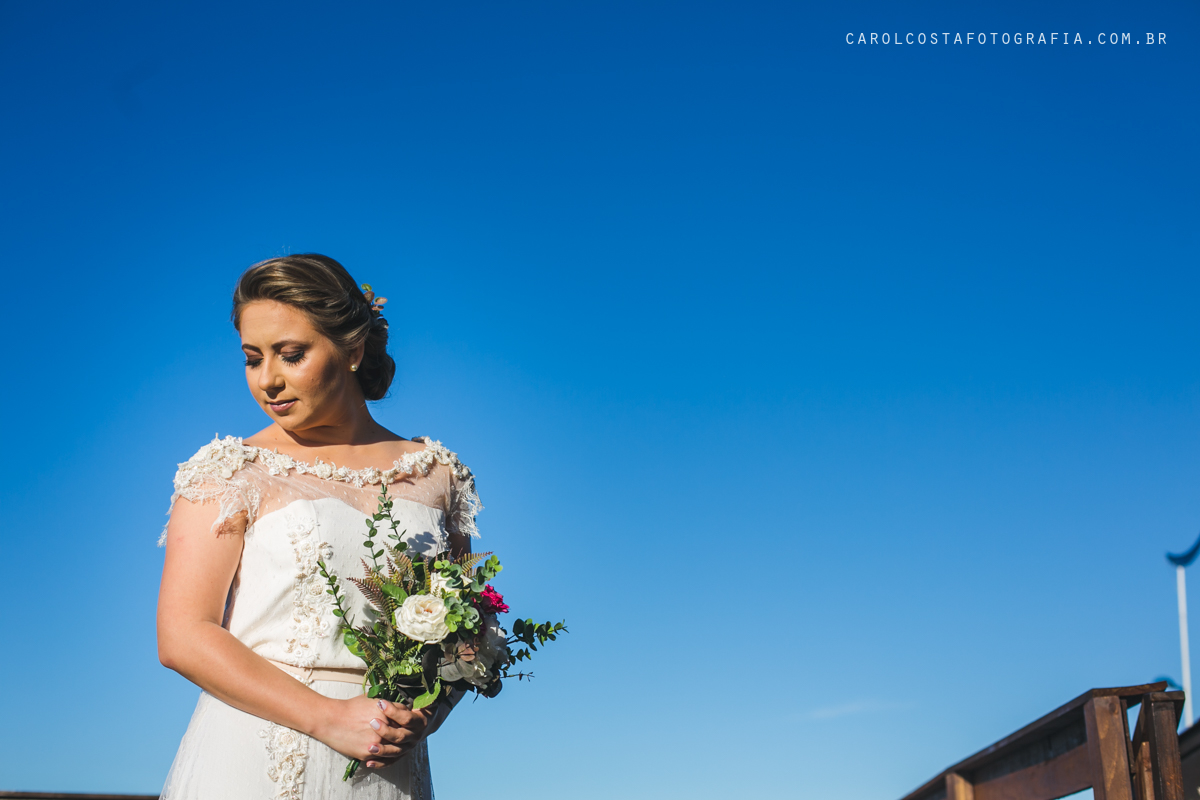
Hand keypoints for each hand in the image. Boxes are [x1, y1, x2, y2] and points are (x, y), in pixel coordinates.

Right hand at [313, 694, 434, 768]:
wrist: (331, 720)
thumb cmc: (350, 707)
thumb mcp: (371, 698)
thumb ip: (386, 703)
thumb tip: (398, 705)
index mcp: (386, 711)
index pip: (405, 716)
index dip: (405, 717)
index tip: (404, 717)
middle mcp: (384, 727)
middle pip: (403, 732)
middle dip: (405, 731)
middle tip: (403, 730)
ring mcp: (377, 742)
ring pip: (396, 748)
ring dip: (397, 745)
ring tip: (395, 742)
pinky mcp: (368, 753)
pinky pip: (384, 759)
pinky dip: (386, 756)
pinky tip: (386, 751)